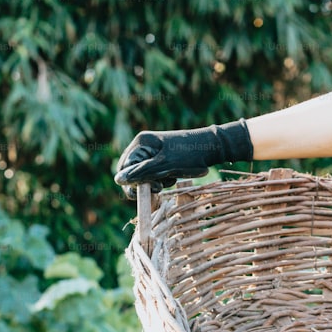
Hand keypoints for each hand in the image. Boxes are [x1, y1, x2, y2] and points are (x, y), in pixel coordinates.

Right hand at [114, 120, 252, 197]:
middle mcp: (144, 146)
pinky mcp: (161, 159)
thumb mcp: (165, 166)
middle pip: (133, 172)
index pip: (124, 168)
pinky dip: (163, 179)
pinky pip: (154, 174)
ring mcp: (152, 152)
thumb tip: (118, 180)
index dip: (134, 182)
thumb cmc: (190, 156)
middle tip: (160, 186)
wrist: (213, 148)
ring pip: (144, 176)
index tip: (152, 188)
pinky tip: (174, 176)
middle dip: (145, 182)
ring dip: (156, 181)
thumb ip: (142, 173)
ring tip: (172, 177)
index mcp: (141, 143)